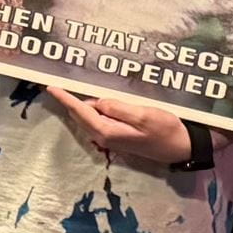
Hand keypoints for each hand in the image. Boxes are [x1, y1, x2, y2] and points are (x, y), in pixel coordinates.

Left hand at [47, 86, 196, 168]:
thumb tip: (98, 102)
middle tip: (54, 84)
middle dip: (67, 101)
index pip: (80, 111)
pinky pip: (96, 120)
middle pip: (80, 115)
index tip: (50, 87)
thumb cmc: (166, 130)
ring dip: (77, 105)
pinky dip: (90, 109)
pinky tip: (91, 100)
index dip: (65, 98)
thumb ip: (118, 108)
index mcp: (107, 131)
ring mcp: (110, 138)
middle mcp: (104, 137)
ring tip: (68, 89)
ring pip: (87, 118)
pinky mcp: (117, 136)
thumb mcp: (143, 115)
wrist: (181, 147)